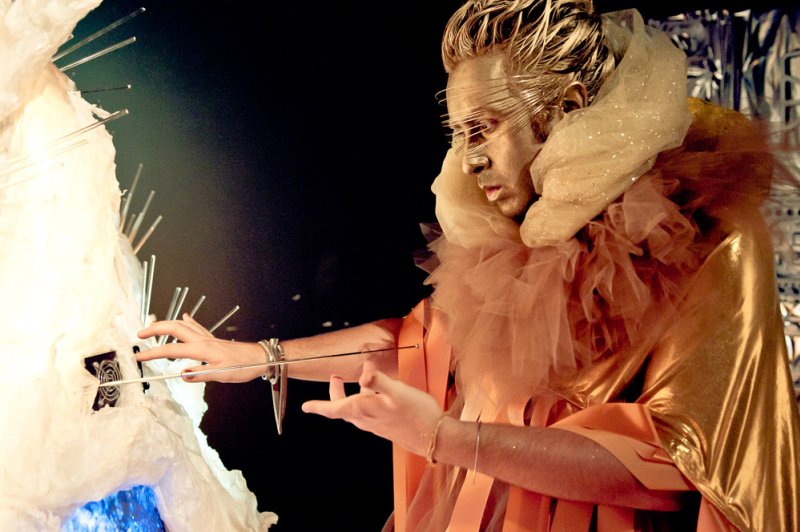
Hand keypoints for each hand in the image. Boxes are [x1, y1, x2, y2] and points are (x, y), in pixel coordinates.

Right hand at [136, 314, 264, 382]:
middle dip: (154, 329)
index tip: (139, 358)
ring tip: (153, 328)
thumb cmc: (244, 366)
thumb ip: (201, 374)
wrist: (260, 357)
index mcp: (202, 349)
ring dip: (166, 325)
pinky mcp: (213, 339)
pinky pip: (197, 327)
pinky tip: (184, 317)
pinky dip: (187, 322)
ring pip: (183, 326)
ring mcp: (208, 338)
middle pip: (174, 328)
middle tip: (139, 335)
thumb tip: (182, 375)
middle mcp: (203, 340)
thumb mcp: (222, 375)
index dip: (153, 353)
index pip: (171, 350)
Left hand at [301, 360, 441, 455]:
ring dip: (353, 394)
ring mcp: (375, 424)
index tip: (305, 406)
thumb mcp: (397, 392)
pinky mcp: (385, 425)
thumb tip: (363, 370)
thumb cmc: (416, 414)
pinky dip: (367, 399)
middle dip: (336, 392)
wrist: (433, 437)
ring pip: (356, 409)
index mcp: (363, 410)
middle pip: (342, 407)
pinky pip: (368, 412)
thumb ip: (379, 380)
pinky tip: (379, 392)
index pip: (333, 409)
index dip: (318, 406)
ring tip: (361, 378)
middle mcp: (365, 420)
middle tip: (336, 377)